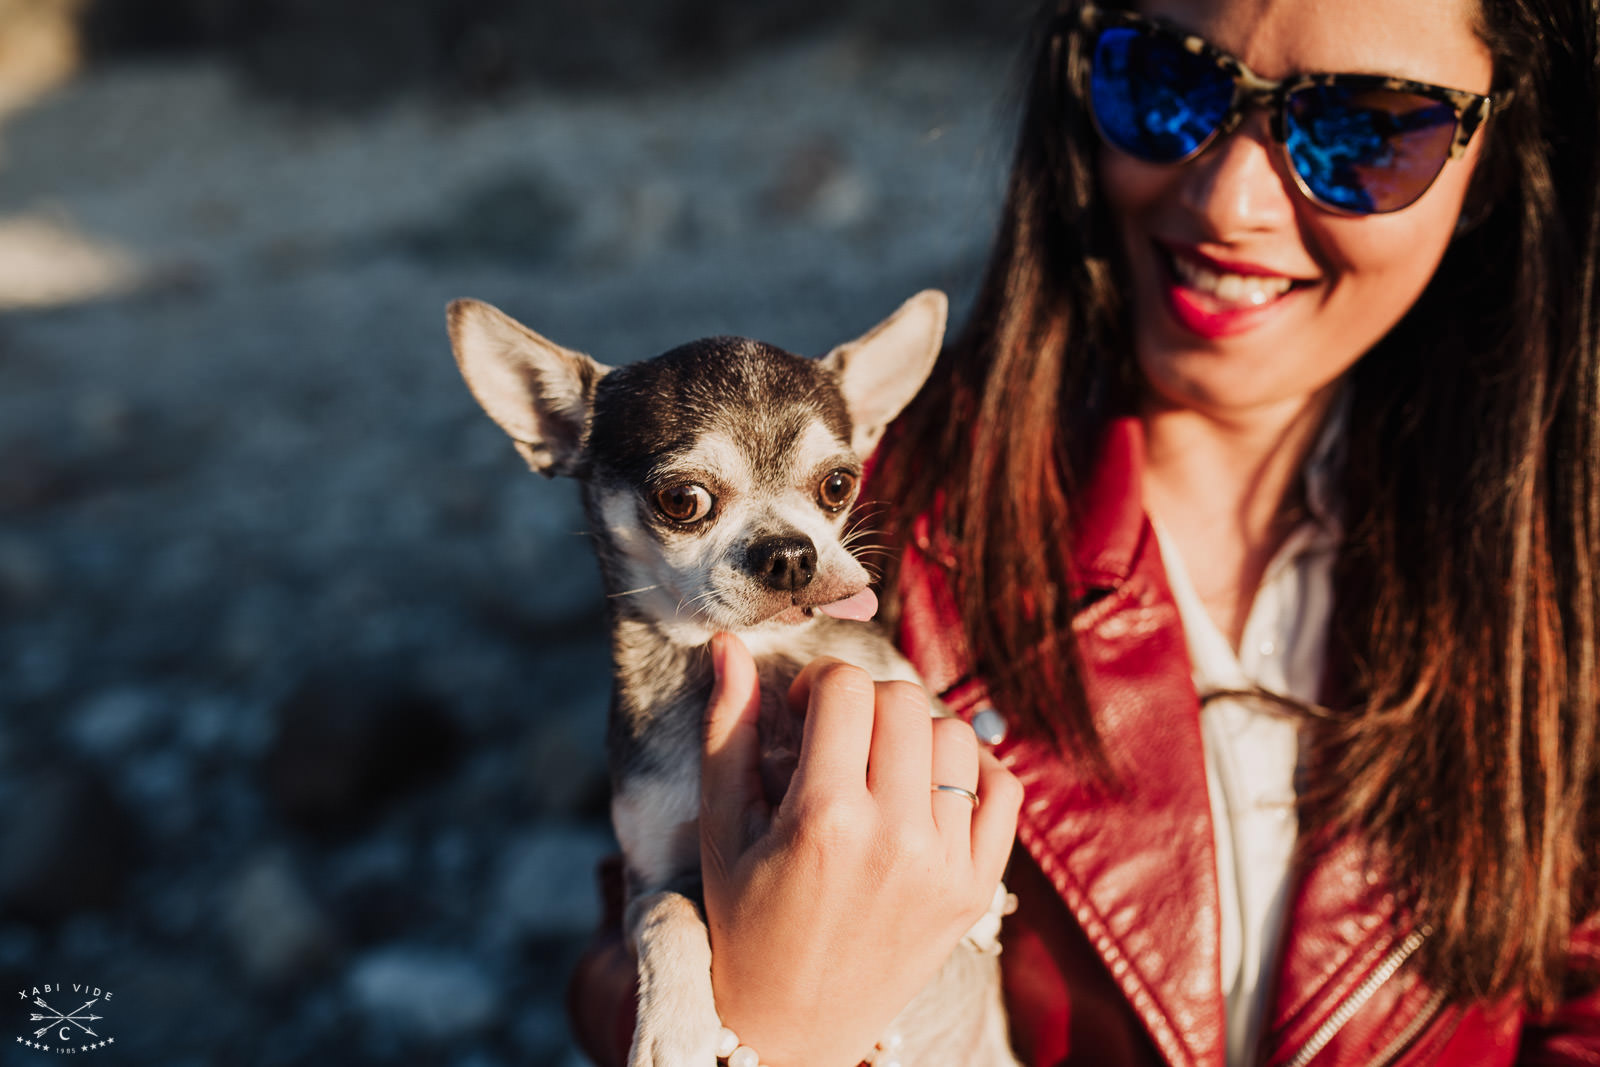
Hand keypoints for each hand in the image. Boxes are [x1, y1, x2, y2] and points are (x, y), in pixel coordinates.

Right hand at [699, 632, 1021, 1066]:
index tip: (802, 710)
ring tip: (881, 764)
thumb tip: (729, 647)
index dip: (820, 682)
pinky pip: (1004, 789)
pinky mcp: (977, 889)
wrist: (792, 1030)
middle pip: (905, 701)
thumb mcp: (721, 831)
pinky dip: (974, 772)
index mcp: (823, 818)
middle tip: (839, 734)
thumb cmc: (744, 925)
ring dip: (917, 732)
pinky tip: (929, 788)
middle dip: (867, 701)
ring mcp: (945, 866)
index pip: (847, 689)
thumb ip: (728, 731)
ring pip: (957, 735)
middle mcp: (895, 838)